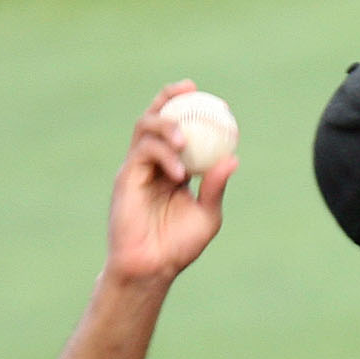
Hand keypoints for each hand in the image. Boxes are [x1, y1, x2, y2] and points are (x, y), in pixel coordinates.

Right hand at [106, 80, 238, 284]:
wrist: (153, 268)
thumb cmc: (178, 246)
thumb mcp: (207, 214)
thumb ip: (216, 187)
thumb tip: (233, 159)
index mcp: (172, 169)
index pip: (178, 130)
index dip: (190, 110)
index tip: (213, 100)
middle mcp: (152, 164)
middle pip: (154, 118)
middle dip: (169, 98)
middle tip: (190, 90)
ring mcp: (136, 169)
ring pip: (144, 128)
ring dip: (166, 126)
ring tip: (184, 139)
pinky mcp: (126, 178)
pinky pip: (142, 153)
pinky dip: (162, 156)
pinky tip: (179, 173)